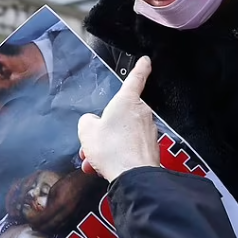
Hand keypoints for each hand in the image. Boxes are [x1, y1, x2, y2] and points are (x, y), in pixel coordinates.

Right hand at [78, 56, 158, 181]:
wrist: (133, 176)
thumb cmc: (112, 150)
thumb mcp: (87, 131)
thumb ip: (87, 122)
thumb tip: (92, 123)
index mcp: (127, 101)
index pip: (136, 78)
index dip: (141, 68)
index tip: (146, 61)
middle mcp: (141, 113)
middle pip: (121, 115)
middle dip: (105, 129)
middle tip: (92, 143)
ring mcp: (148, 132)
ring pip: (123, 135)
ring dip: (108, 146)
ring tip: (95, 161)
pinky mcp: (150, 149)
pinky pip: (129, 149)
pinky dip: (117, 157)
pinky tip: (106, 168)